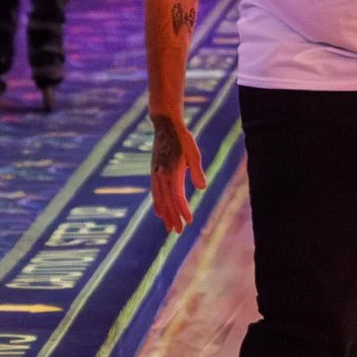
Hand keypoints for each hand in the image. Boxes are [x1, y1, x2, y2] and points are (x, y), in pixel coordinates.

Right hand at [150, 113, 208, 233]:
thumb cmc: (182, 138)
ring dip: (165, 214)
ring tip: (169, 227)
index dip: (183, 209)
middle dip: (173, 217)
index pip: (177, 195)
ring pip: (159, 198)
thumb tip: (202, 188)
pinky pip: (154, 192)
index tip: (189, 221)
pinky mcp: (154, 172)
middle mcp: (161, 174)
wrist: (165, 125)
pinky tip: (159, 212)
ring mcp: (156, 173)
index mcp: (172, 170)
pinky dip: (157, 204)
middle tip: (178, 231)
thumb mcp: (193, 152)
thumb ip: (196, 170)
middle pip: (167, 201)